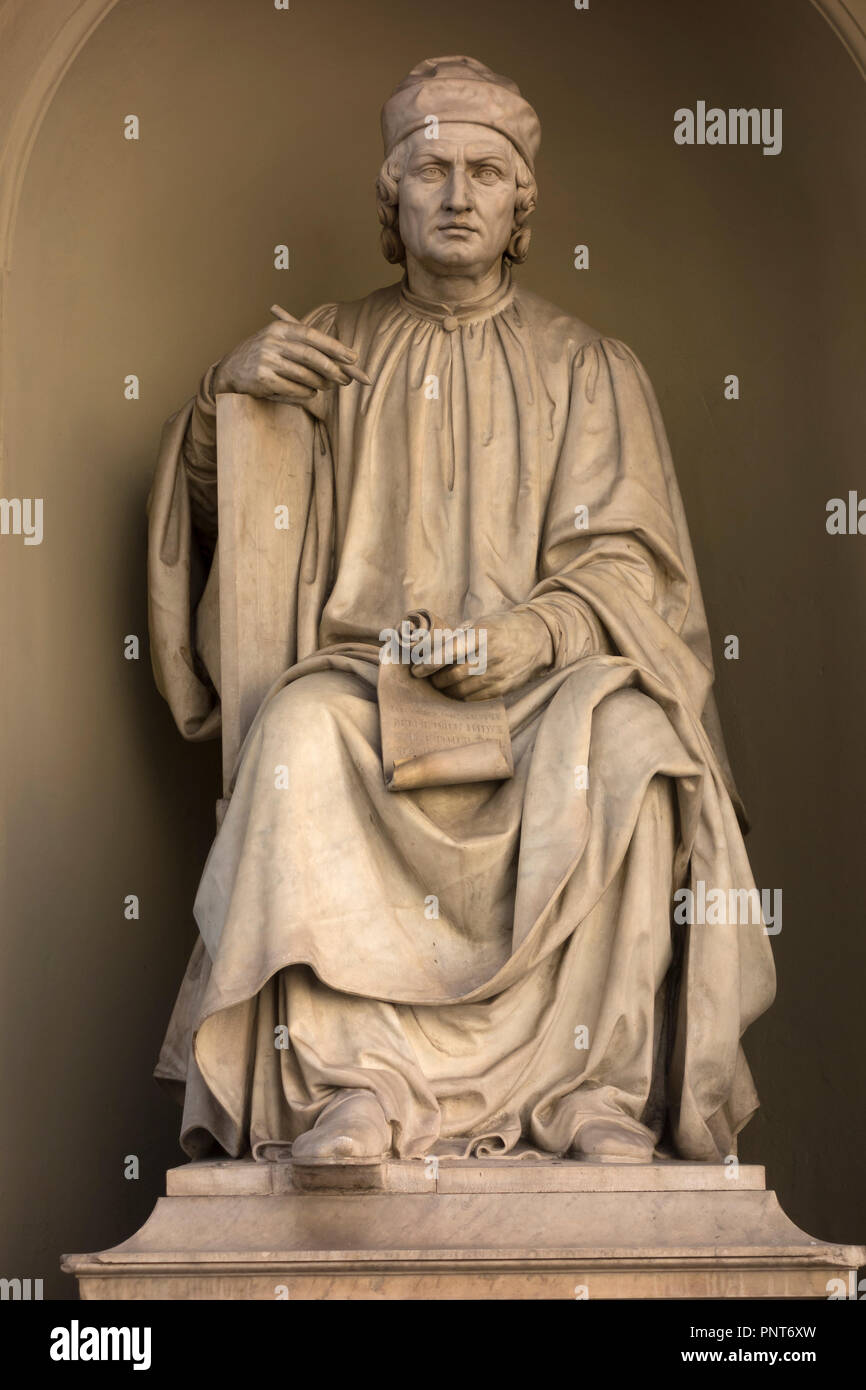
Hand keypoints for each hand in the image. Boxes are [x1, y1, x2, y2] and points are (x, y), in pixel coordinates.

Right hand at [212, 304, 370, 402]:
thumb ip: (305, 346)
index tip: (352, 358)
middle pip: (310, 356)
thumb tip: (341, 358)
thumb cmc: (263, 356)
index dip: (334, 347)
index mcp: (280, 328)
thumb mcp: (279, 341)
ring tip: (329, 386)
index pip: (312, 335)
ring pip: (303, 375)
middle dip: (332, 369)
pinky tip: (311, 393)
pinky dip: (306, 393)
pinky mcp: (262, 379)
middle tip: (346, 378)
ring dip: (321, 383)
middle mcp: (272, 342)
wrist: (230, 370)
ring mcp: (266, 360)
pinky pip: (293, 389)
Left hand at [429, 610, 553, 700]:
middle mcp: (491, 655)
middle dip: (436, 681)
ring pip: (462, 691)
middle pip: (454, 676)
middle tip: (426, 679)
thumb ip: (457, 636)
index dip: (430, 663)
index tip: (416, 670)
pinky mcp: (504, 688)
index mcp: (482, 634)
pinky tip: (455, 692)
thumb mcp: (481, 622)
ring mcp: (499, 674)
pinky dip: (460, 698)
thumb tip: (429, 650)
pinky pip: (475, 699)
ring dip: (446, 691)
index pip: (450, 652)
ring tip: (439, 686)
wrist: (538, 638)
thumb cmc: (502, 627)